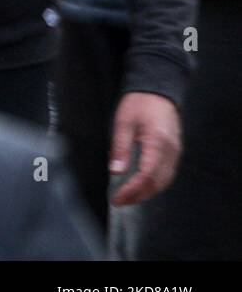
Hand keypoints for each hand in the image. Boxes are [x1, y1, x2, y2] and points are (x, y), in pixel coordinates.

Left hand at [109, 92, 180, 206]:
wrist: (157, 90)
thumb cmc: (138, 103)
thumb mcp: (123, 122)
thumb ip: (120, 148)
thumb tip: (116, 171)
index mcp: (158, 142)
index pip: (147, 175)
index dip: (133, 190)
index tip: (118, 198)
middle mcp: (171, 150)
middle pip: (157, 182)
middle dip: (138, 195)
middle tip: (119, 201)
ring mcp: (175, 152)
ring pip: (164, 181)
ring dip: (147, 192)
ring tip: (127, 197)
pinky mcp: (174, 151)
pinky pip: (166, 174)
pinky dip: (154, 184)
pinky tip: (140, 186)